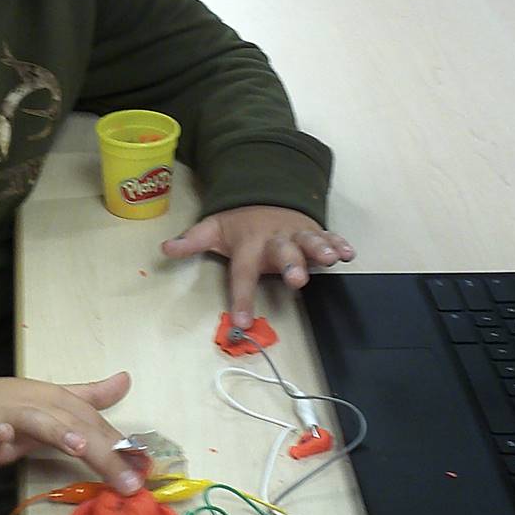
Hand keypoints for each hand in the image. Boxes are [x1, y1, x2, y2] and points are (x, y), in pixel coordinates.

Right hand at [0, 370, 141, 493]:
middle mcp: (38, 404)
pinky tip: (4, 436)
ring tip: (79, 446)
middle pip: (76, 424)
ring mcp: (8, 414)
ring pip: (37, 421)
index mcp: (58, 401)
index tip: (147, 469)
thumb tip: (126, 380)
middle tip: (130, 481)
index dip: (121, 446)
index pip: (96, 424)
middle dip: (104, 451)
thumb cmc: (4, 404)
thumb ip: (89, 396)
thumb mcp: (51, 400)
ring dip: (58, 431)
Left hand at [162, 206, 354, 328]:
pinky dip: (340, 243)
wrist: (265, 192)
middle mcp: (274, 240)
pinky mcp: (315, 230)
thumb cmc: (240, 223)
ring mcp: (297, 234)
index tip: (243, 323)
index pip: (242, 273)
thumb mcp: (212, 229)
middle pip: (282, 253)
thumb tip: (164, 249)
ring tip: (331, 259)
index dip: (242, 297)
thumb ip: (192, 241)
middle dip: (291, 265)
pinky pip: (330, 236)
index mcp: (248, 244)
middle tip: (297, 280)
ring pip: (309, 241)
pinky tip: (349, 253)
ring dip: (320, 249)